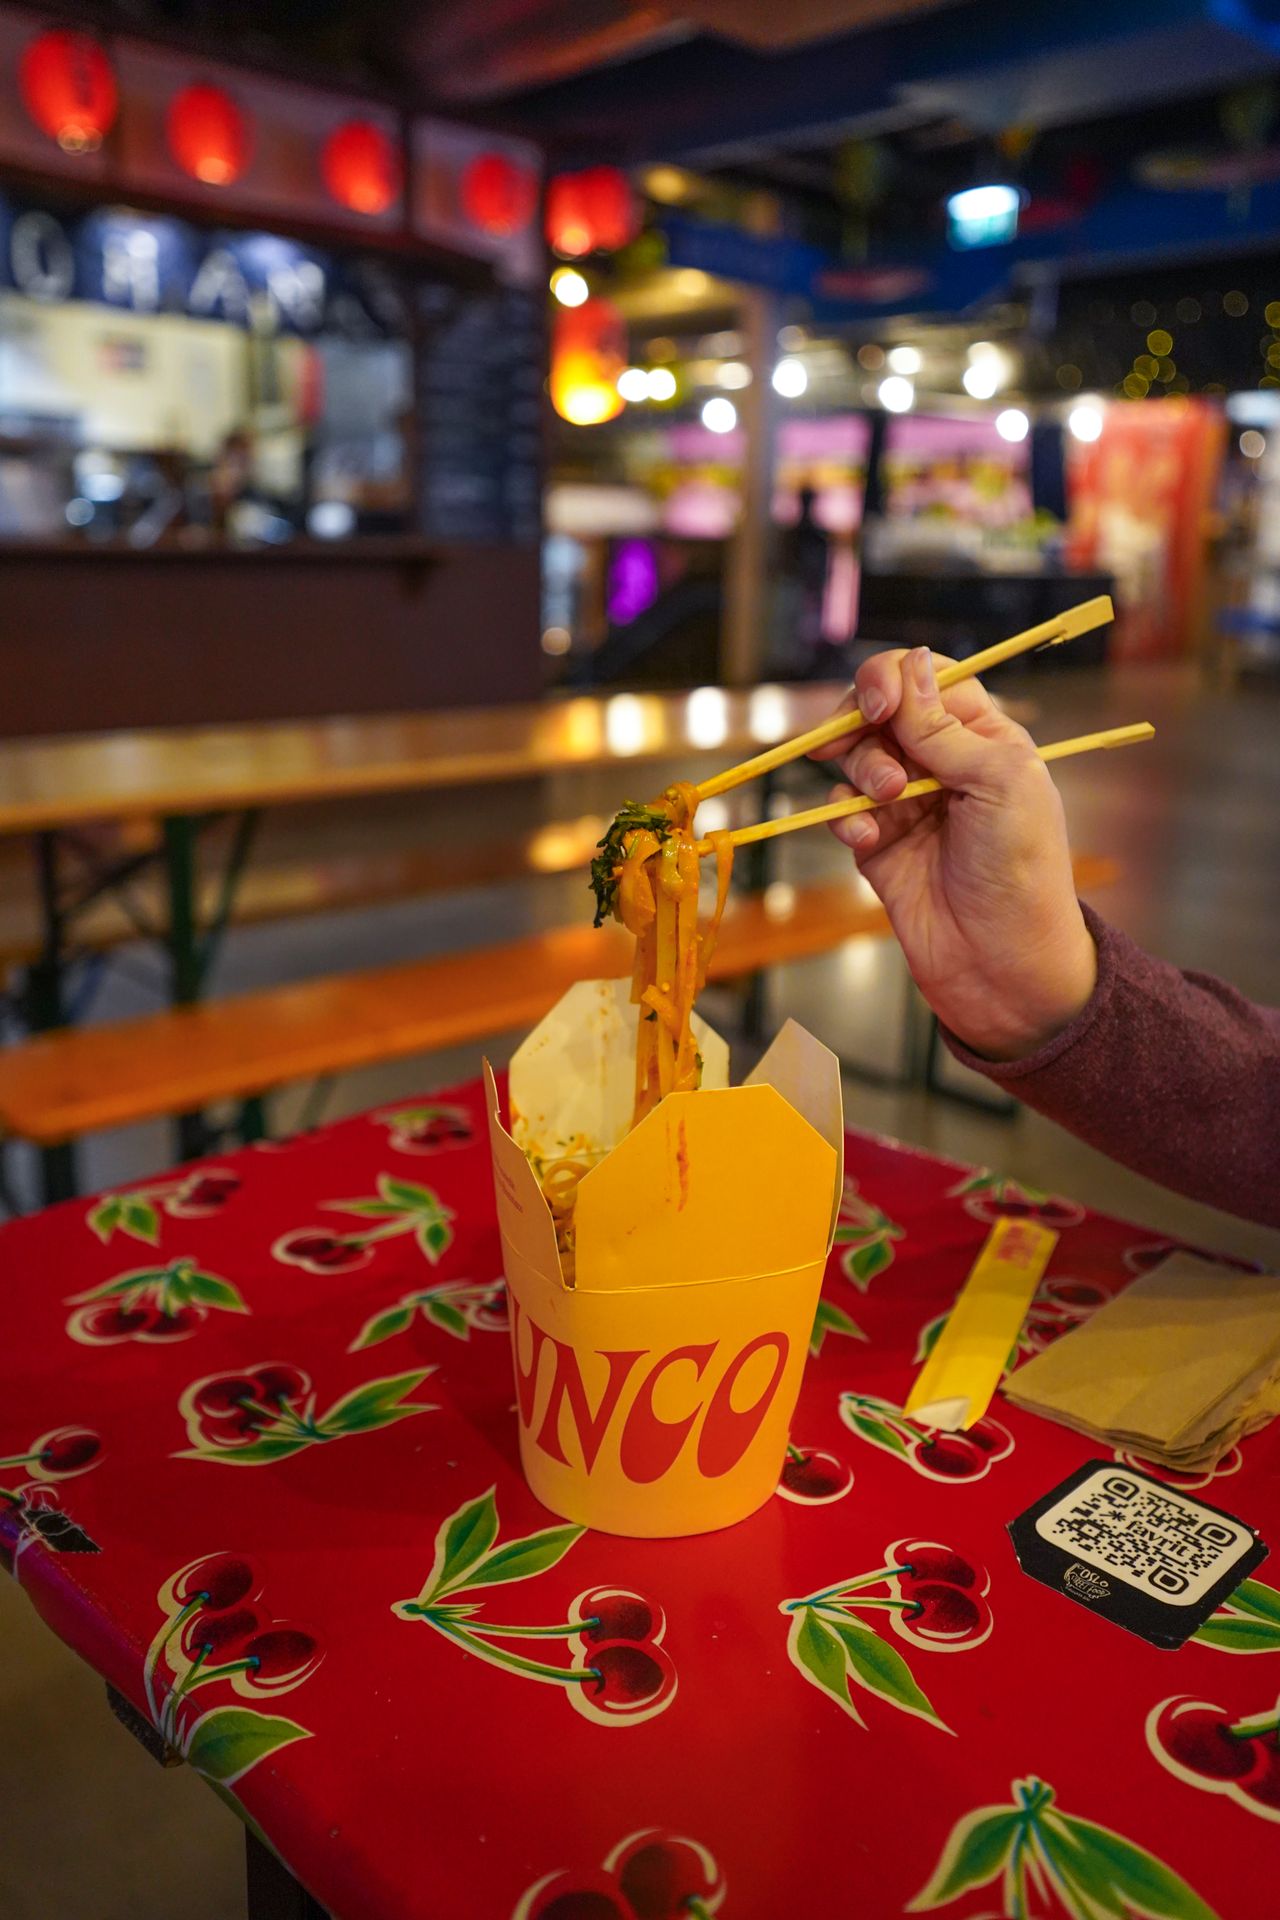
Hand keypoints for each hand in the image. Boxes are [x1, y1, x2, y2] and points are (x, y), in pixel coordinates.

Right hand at [811, 647, 1096, 1060]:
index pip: (928, 678)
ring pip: (855, 758)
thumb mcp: (997, 783)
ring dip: (859, 772)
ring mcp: (905, 803)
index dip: (893, 679)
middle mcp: (941, 762)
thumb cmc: (1020, 870)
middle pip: (878, 712)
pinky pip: (842, 812)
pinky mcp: (876, 845)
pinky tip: (865, 841)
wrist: (1002, 963)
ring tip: (884, 805)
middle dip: (864, 726)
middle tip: (873, 749)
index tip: (879, 705)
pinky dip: (844, 819)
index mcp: (983, 737)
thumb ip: (944, 726)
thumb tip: (911, 660)